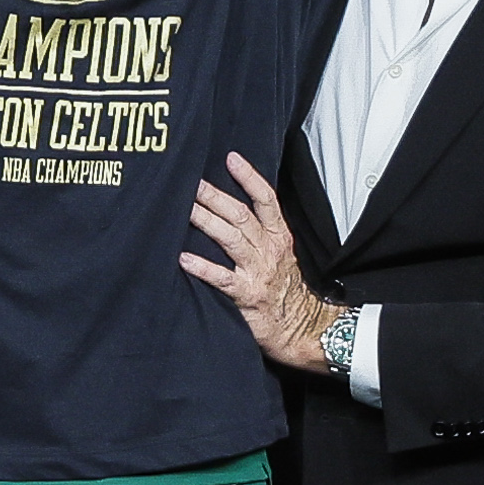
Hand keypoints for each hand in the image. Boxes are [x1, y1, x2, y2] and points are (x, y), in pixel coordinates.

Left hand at [179, 152, 339, 372]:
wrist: (300, 325)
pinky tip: (184, 259)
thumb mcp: (279, 251)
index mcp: (278, 236)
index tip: (232, 158)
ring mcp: (257, 272)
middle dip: (214, 196)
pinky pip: (223, 278)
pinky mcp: (246, 295)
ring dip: (206, 221)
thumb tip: (227, 203)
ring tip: (183, 208)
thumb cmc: (283, 286)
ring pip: (231, 239)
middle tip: (191, 181)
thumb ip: (259, 229)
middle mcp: (268, 250)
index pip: (266, 200)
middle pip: (240, 215)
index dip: (249, 178)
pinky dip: (203, 268)